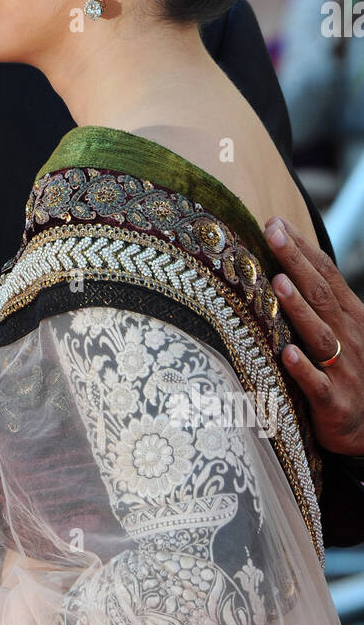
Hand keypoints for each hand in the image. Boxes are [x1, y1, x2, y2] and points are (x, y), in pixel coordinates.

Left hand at [264, 215, 363, 456]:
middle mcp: (350, 336)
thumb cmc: (353, 371)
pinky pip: (318, 385)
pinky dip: (304, 370)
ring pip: (320, 335)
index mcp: (351, 316)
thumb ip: (323, 301)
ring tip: (278, 284)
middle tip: (272, 234)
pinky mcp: (335, 402)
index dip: (302, 248)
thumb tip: (288, 265)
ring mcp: (344, 369)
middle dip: (296, 262)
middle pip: (320, 294)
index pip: (325, 274)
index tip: (276, 222)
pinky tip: (288, 354)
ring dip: (299, 310)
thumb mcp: (347, 330)